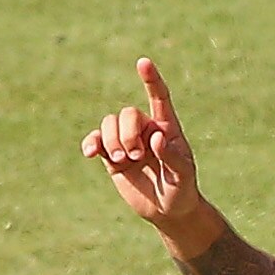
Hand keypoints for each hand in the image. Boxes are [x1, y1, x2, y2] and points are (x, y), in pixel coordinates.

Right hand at [83, 57, 214, 244]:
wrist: (167, 211)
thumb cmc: (182, 190)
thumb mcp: (183, 175)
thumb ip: (171, 156)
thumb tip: (155, 137)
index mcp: (166, 128)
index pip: (159, 98)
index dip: (151, 80)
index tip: (143, 63)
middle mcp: (145, 130)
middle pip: (127, 114)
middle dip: (126, 133)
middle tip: (135, 156)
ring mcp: (127, 142)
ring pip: (109, 124)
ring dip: (111, 140)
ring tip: (121, 161)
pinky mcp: (113, 158)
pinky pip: (97, 141)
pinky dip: (91, 143)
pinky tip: (91, 153)